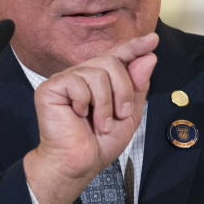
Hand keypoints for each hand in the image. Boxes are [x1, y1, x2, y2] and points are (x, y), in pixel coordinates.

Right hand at [24, 32, 158, 203]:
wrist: (79, 163)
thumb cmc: (100, 143)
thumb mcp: (129, 115)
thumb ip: (137, 86)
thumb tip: (148, 57)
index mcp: (100, 81)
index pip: (118, 56)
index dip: (134, 47)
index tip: (152, 40)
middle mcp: (82, 75)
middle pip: (111, 61)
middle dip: (123, 89)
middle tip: (120, 115)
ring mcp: (66, 79)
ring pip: (97, 72)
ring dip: (105, 103)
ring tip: (100, 123)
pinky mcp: (51, 87)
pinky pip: (78, 82)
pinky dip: (85, 102)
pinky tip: (78, 115)